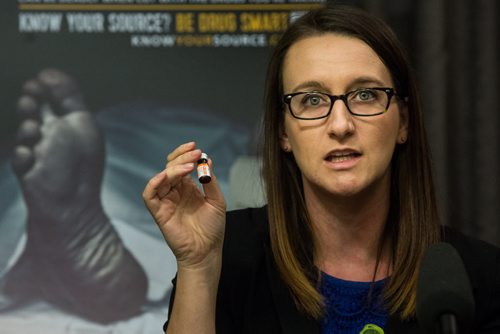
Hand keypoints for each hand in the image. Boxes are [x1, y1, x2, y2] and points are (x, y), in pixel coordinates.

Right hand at [143, 142, 226, 269]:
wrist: (206, 251)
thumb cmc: (212, 228)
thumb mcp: (217, 200)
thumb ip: (210, 181)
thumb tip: (207, 160)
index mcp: (188, 187)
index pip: (181, 164)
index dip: (185, 154)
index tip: (196, 147)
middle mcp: (175, 191)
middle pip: (171, 167)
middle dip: (182, 157)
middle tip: (195, 154)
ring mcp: (166, 201)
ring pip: (162, 177)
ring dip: (173, 168)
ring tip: (188, 167)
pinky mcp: (159, 211)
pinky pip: (149, 195)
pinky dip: (154, 183)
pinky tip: (165, 176)